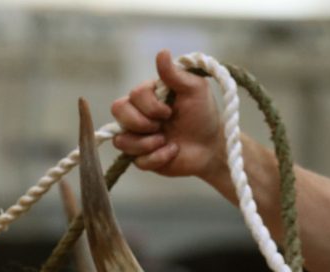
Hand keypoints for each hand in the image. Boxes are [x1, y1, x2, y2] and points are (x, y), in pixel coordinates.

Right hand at [111, 49, 226, 180]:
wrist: (211, 147)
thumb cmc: (203, 115)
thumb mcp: (194, 90)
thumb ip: (174, 74)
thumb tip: (162, 52)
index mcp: (147, 97)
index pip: (131, 96)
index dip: (149, 106)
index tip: (170, 110)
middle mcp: (137, 115)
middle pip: (118, 113)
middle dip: (141, 123)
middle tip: (162, 125)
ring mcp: (137, 138)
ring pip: (122, 141)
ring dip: (148, 143)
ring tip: (166, 141)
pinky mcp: (140, 159)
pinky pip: (136, 161)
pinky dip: (157, 157)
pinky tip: (171, 152)